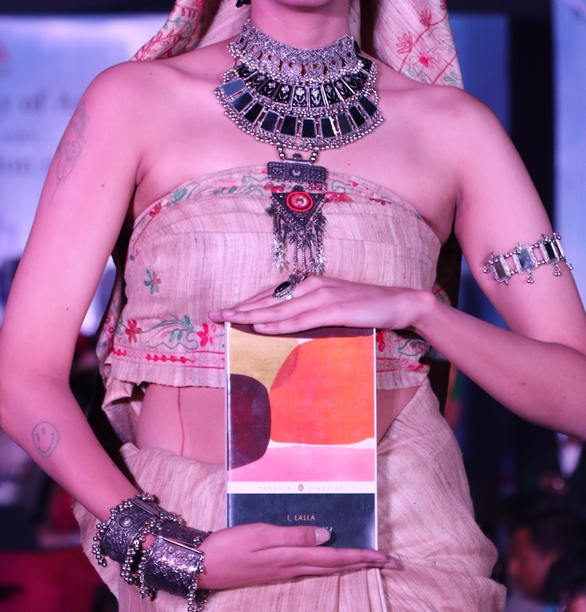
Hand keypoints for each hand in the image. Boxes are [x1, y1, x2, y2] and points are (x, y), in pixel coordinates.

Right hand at [199, 522, 396, 590]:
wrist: (201, 566)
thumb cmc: (229, 547)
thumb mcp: (261, 534)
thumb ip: (294, 536)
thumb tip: (329, 536)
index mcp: (292, 558)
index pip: (337, 559)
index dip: (364, 558)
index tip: (388, 559)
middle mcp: (292, 567)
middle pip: (336, 566)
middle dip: (365, 563)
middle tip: (391, 563)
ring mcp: (283, 570)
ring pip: (326, 568)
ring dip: (350, 563)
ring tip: (369, 559)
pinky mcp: (274, 569)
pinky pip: (311, 566)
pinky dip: (329, 562)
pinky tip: (330, 557)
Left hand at [208, 276, 429, 335]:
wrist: (397, 303)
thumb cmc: (364, 307)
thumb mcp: (332, 308)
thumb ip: (310, 313)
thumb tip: (288, 324)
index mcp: (309, 284)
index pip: (271, 295)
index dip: (246, 303)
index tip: (225, 311)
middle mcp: (311, 286)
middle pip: (269, 300)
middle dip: (239, 308)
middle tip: (214, 315)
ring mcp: (322, 296)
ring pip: (279, 309)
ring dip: (251, 316)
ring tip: (229, 321)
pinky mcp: (333, 308)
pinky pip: (300, 319)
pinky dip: (278, 324)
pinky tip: (261, 327)